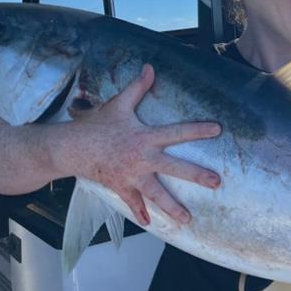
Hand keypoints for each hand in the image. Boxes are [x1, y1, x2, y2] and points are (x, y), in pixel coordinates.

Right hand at [53, 64, 221, 225]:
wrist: (72, 147)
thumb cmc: (98, 125)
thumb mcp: (118, 104)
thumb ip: (138, 87)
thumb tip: (150, 67)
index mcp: (145, 137)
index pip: (177, 132)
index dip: (197, 130)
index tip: (217, 129)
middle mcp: (142, 158)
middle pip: (174, 168)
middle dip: (197, 175)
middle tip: (216, 182)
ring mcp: (132, 176)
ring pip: (156, 194)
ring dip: (173, 207)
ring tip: (188, 219)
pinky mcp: (121, 186)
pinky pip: (133, 203)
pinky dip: (140, 214)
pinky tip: (152, 224)